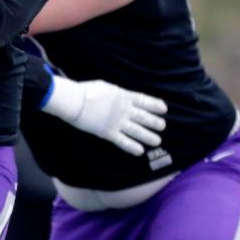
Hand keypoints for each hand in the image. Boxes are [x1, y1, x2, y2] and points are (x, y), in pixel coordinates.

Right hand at [42, 76, 166, 155]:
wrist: (75, 101)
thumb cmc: (87, 91)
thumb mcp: (106, 87)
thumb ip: (116, 94)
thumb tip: (120, 96)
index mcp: (123, 96)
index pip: (144, 101)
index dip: (155, 105)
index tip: (164, 109)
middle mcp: (124, 110)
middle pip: (144, 117)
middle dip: (154, 122)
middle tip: (162, 126)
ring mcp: (117, 122)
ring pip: (137, 131)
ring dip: (148, 136)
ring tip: (157, 140)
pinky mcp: (108, 133)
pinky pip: (123, 142)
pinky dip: (132, 147)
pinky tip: (140, 151)